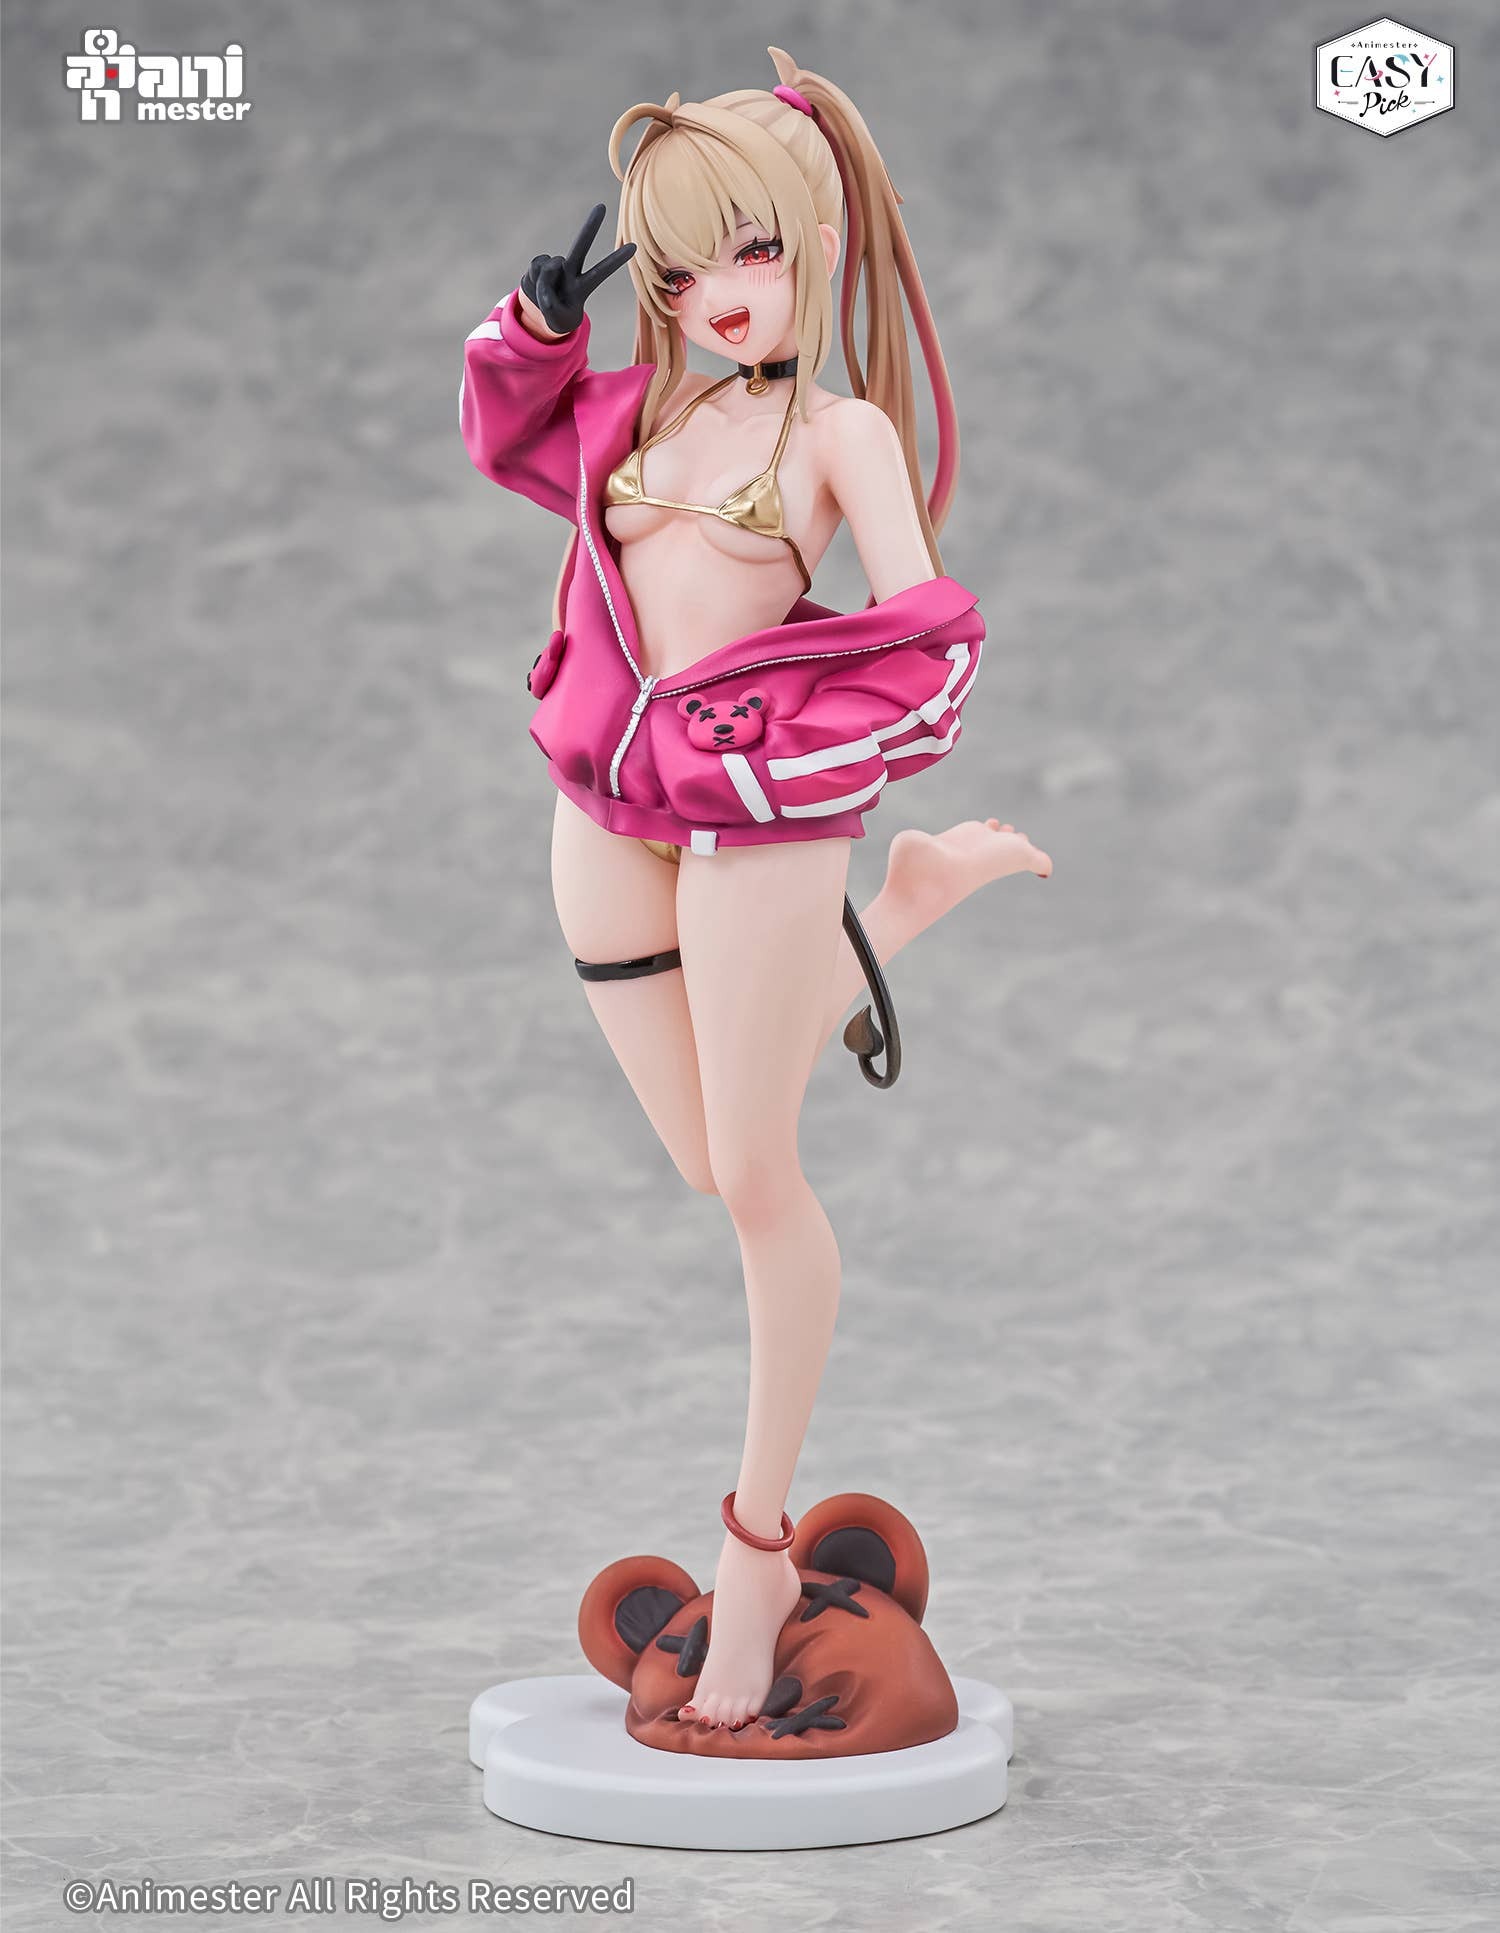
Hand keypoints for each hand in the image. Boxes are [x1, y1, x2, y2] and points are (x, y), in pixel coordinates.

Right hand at [519, 203, 635, 336]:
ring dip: (542, 284)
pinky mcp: (540, 264)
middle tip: (602, 206)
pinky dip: (532, 280)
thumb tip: (548, 267)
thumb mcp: (555, 316)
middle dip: (590, 227)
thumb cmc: (558, 315)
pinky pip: (534, 268)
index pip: (602, 272)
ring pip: (548, 267)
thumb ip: (548, 297)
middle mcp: (573, 271)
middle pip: (581, 246)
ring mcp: (556, 266)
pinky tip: (538, 284)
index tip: (634, 246)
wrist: (544, 313)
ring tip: (546, 294)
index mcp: (585, 286)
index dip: (616, 260)